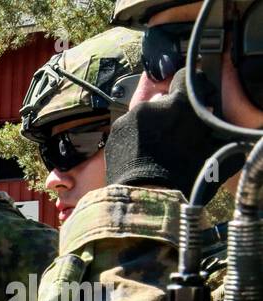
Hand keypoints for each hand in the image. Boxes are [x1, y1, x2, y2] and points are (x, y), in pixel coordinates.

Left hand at [105, 69, 223, 197]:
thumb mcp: (212, 147)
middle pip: (163, 100)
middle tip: (173, 134)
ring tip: (153, 148)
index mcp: (179, 103)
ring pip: (144, 115)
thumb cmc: (186, 176)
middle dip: (168, 113)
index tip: (189, 100)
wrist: (147, 197)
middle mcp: (151, 105)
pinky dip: (133, 137)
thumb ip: (209, 125)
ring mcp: (129, 118)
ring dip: (149, 126)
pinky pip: (127, 129)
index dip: (188, 89)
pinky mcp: (113, 133)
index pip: (185, 77)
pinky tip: (139, 154)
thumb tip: (208, 121)